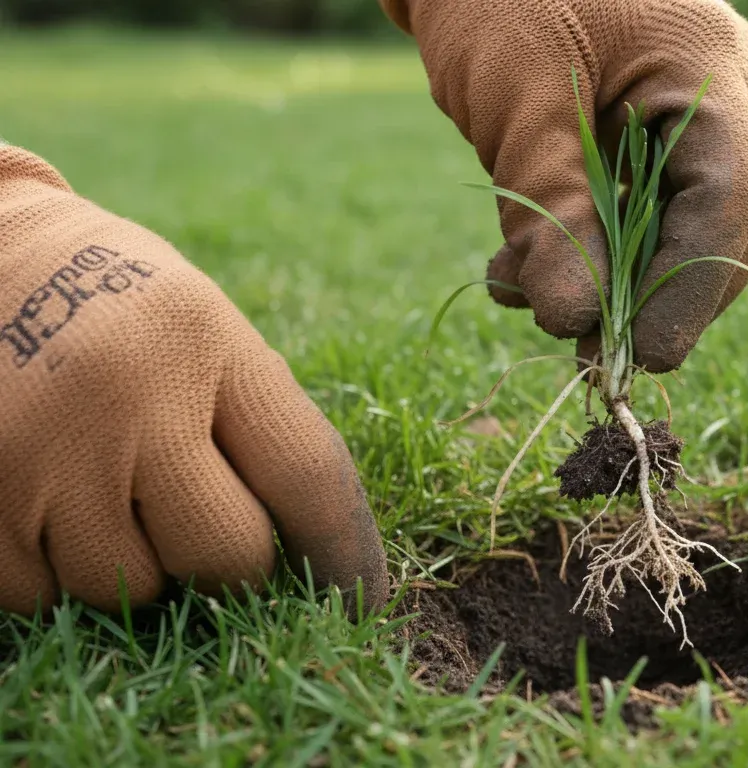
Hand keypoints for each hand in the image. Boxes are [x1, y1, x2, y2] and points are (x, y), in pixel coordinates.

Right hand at [0, 145, 388, 619]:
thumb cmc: (116, 304)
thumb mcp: (205, 324)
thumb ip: (255, 420)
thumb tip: (310, 545)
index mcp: (204, 341)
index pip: (306, 474)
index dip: (343, 550)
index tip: (361, 599)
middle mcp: (125, 397)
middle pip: (224, 555)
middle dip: (227, 565)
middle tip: (204, 530)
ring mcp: (37, 453)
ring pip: (126, 589)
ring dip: (132, 569)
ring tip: (105, 493)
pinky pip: (35, 596)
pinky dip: (51, 575)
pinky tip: (46, 504)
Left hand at [383, 0, 747, 372]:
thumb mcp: (515, 98)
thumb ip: (551, 208)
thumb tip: (572, 323)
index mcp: (710, 62)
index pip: (733, 196)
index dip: (691, 288)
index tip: (640, 355)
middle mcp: (722, 91)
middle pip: (729, 224)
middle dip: (661, 296)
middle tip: (595, 352)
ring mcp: (691, 112)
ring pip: (689, 229)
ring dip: (618, 285)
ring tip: (535, 302)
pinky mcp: (651, 134)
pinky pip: (646, 212)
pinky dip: (593, 253)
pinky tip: (524, 269)